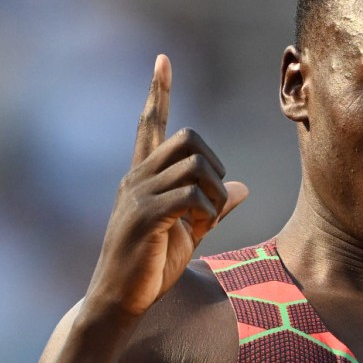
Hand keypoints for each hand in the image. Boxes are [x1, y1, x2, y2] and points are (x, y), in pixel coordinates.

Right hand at [85, 55, 248, 320]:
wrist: (119, 301)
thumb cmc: (151, 268)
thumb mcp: (189, 233)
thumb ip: (212, 208)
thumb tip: (243, 188)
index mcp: (143, 177)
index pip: (149, 125)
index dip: (158, 92)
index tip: (163, 60)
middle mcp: (136, 178)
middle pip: (186, 138)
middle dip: (214, 162)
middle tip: (213, 198)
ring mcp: (137, 196)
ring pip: (192, 165)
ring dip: (212, 193)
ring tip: (203, 221)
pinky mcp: (143, 218)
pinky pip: (189, 195)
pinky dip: (205, 210)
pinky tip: (197, 229)